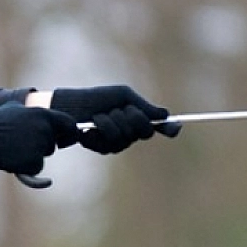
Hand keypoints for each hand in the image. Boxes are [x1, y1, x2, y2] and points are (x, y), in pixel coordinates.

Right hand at [0, 104, 80, 175]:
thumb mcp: (14, 107)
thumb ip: (31, 111)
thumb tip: (36, 105)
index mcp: (43, 114)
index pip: (69, 124)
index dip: (68, 133)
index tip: (65, 139)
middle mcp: (45, 129)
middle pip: (52, 144)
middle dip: (41, 146)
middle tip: (22, 143)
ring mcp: (40, 146)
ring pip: (43, 156)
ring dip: (31, 156)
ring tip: (12, 148)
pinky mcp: (33, 162)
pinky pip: (36, 169)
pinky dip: (26, 168)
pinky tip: (12, 159)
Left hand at [50, 85, 179, 154]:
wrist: (71, 106)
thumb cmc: (97, 98)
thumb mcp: (122, 96)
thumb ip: (143, 106)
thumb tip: (165, 114)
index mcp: (138, 119)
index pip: (159, 126)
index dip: (169, 127)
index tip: (176, 127)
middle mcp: (131, 133)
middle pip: (144, 131)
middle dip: (131, 117)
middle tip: (118, 109)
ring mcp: (118, 143)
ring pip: (124, 137)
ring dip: (110, 122)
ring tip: (98, 115)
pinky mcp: (102, 149)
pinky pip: (108, 143)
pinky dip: (98, 129)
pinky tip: (90, 126)